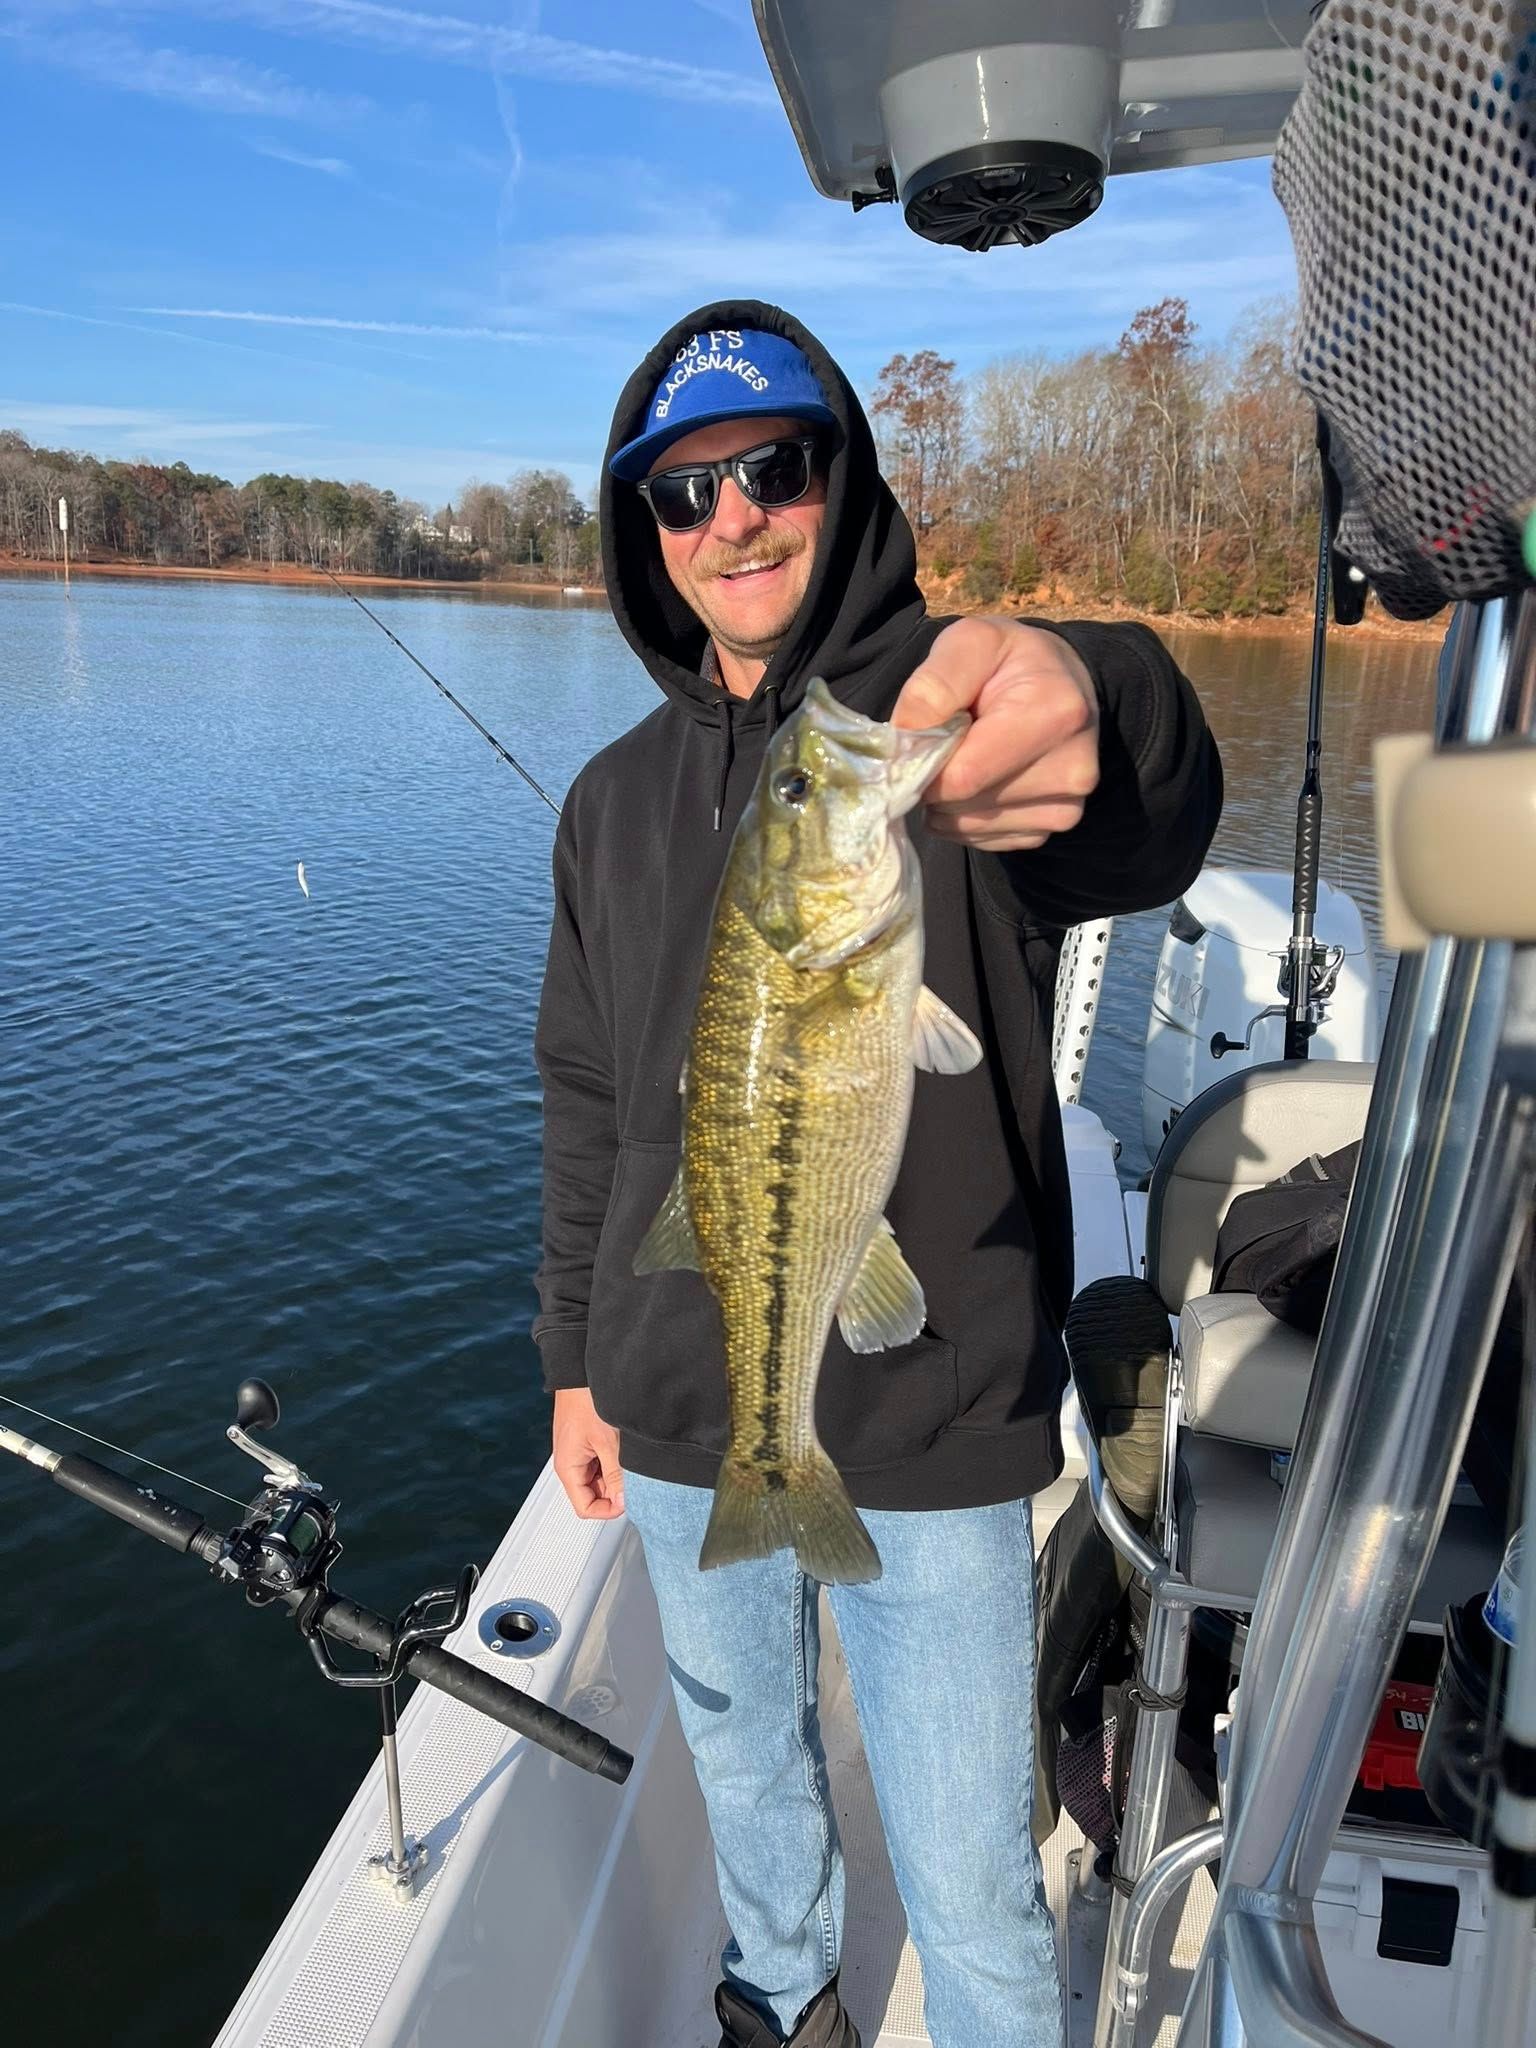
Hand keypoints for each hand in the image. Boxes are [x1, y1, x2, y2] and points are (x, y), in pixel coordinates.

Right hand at [552, 1387, 624, 1519]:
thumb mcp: (607, 1442)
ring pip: (600, 1479)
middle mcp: (570, 1463)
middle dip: (615, 1490)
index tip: (630, 1500)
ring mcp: (579, 1453)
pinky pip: (601, 1462)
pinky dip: (615, 1460)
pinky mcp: (587, 1442)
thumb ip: (616, 1475)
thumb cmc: (586, 1400)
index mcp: (567, 1468)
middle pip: (594, 1495)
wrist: (580, 1372)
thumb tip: (623, 1501)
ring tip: (628, 1456)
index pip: (585, 1508)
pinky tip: (624, 1446)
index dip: (609, 1509)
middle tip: (634, 1475)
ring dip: (616, 1474)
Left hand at [892, 618, 1099, 850]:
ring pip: (968, 827)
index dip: (924, 763)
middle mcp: (1071, 771)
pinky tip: (978, 780)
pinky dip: (964, 815)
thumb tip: (902, 741)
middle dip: (936, 779)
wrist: (1062, 682)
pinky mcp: (1049, 829)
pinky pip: (981, 839)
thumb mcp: (970, 642)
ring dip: (947, 800)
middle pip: (964, 805)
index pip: (963, 775)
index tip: (917, 740)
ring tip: (966, 756)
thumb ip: (934, 684)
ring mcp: (1064, 808)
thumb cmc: (1010, 659)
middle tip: (946, 743)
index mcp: (1055, 716)